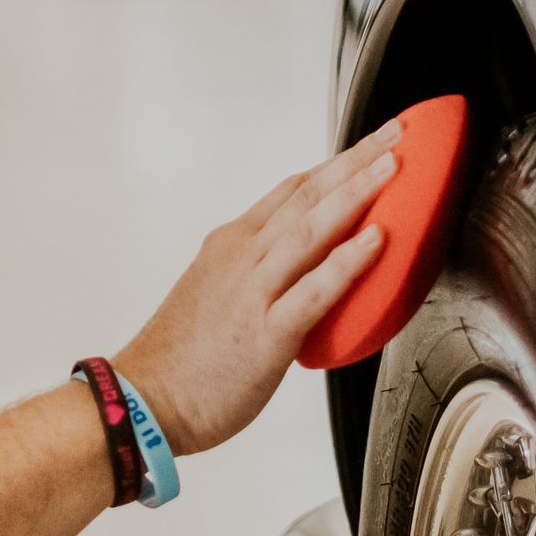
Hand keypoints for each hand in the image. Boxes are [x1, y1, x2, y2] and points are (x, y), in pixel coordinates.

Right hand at [115, 121, 400, 456]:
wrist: (141, 401)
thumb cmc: (177, 361)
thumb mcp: (215, 297)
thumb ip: (256, 278)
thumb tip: (296, 274)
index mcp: (230, 248)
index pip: (290, 192)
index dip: (333, 165)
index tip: (367, 147)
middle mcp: (241, 258)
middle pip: (306, 197)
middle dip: (354, 162)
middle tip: (394, 135)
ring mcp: (253, 292)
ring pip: (311, 230)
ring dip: (356, 194)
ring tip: (393, 168)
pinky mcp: (266, 333)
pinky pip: (313, 291)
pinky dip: (346, 261)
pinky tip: (376, 240)